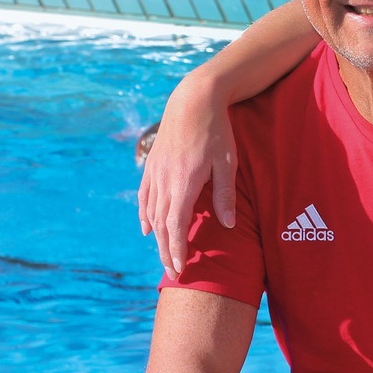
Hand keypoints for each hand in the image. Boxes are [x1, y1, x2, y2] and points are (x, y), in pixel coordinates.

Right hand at [137, 78, 238, 277]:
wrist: (193, 100)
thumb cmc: (216, 131)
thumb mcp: (227, 162)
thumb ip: (225, 194)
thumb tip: (227, 225)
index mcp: (184, 183)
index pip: (176, 226)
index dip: (177, 249)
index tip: (180, 268)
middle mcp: (164, 181)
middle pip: (162, 225)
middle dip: (167, 250)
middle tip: (174, 272)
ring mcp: (155, 173)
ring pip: (152, 212)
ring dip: (157, 237)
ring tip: (164, 255)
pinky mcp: (152, 164)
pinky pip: (145, 196)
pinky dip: (146, 214)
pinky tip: (147, 228)